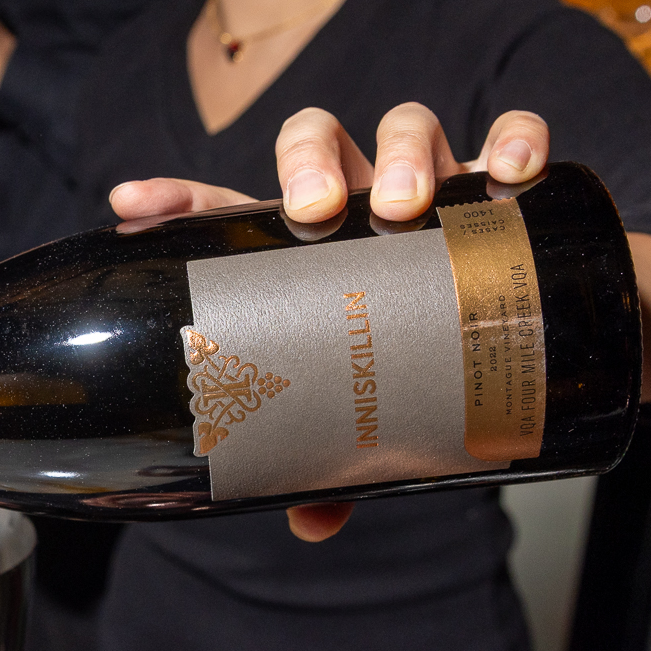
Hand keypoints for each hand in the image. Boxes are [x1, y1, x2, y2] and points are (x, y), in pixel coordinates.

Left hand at [107, 104, 550, 542]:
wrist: (518, 346)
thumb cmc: (414, 365)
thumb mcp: (363, 412)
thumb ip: (332, 459)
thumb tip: (311, 523)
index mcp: (302, 244)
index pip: (229, 206)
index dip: (178, 196)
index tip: (132, 203)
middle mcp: (360, 200)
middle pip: (318, 142)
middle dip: (310, 162)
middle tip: (314, 212)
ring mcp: (434, 184)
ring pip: (409, 127)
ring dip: (403, 153)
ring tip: (403, 206)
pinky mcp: (507, 185)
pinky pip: (514, 138)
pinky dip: (516, 138)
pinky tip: (510, 171)